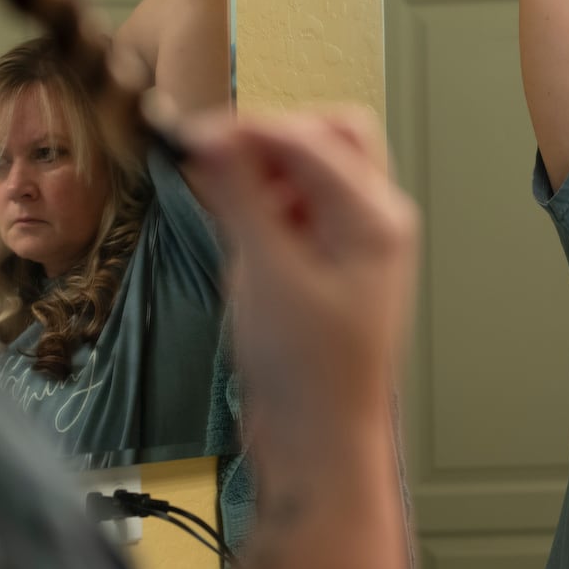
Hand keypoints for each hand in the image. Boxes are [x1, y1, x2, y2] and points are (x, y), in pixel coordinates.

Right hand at [185, 108, 418, 439]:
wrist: (317, 439)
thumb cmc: (305, 372)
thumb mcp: (265, 271)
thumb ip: (239, 195)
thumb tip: (210, 132)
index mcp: (376, 220)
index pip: (311, 138)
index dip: (248, 129)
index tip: (191, 133)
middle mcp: (377, 222)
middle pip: (331, 136)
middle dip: (273, 139)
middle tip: (218, 159)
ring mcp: (358, 242)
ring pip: (317, 170)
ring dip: (270, 171)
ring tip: (225, 202)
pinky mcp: (333, 263)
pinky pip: (303, 208)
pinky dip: (269, 203)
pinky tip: (238, 230)